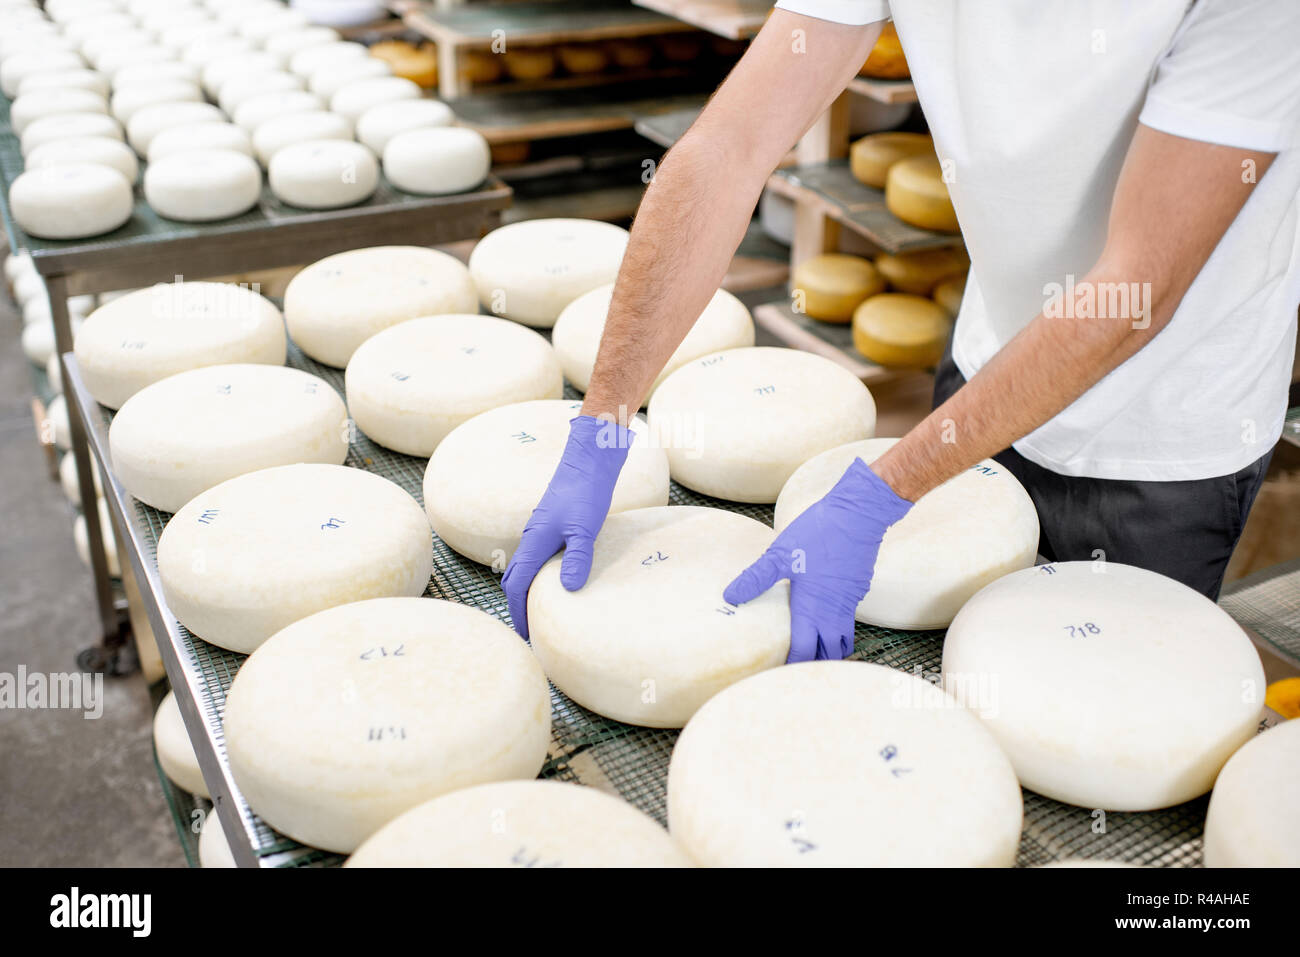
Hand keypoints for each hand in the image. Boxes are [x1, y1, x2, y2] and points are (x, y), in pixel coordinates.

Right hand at [502, 415, 631, 638]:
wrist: (587, 463)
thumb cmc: (585, 493)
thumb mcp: (584, 529)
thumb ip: (577, 558)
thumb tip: (568, 588)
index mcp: (534, 542)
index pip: (516, 585)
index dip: (519, 611)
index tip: (527, 634)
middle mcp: (532, 538)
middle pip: (514, 578)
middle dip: (518, 604)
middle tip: (530, 628)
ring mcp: (540, 532)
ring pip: (524, 566)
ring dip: (526, 589)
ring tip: (540, 609)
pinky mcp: (552, 526)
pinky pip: (537, 557)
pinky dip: (538, 574)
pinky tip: (556, 579)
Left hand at [724, 458, 911, 662]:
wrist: (858, 514)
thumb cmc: (818, 533)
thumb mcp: (780, 554)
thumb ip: (756, 578)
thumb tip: (730, 596)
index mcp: (812, 607)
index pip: (804, 651)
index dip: (791, 664)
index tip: (778, 670)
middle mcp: (834, 611)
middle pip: (829, 653)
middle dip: (815, 662)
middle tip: (797, 664)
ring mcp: (850, 601)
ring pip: (844, 639)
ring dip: (831, 648)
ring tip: (814, 647)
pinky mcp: (858, 589)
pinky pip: (850, 618)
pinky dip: (839, 626)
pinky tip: (825, 615)